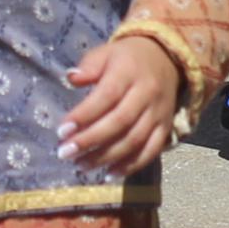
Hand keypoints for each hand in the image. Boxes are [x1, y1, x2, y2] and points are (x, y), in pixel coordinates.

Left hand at [57, 32, 183, 174]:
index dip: (84, 115)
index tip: (62, 131)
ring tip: (81, 166)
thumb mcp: (106, 53)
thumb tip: (71, 78)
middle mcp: (146, 94)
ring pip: (134, 140)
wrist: (167, 58)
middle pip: (119, 122)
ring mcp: (158, 113)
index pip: (106, 96)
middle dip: (90, 140)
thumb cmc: (127, 59)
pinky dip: (131, 165)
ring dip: (106, 157)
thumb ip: (89, 66)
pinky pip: (150, 151)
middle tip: (65, 153)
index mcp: (129, 73)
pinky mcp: (166, 128)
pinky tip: (109, 174)